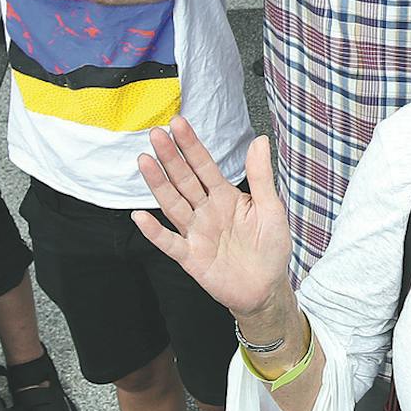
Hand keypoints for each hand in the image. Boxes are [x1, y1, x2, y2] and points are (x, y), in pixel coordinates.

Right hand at [132, 125, 291, 320]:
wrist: (267, 287)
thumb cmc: (270, 247)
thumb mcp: (271, 208)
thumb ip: (261, 176)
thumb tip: (259, 140)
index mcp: (225, 197)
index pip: (204, 165)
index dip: (191, 145)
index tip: (177, 123)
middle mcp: (206, 211)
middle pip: (184, 180)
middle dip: (170, 157)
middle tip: (155, 134)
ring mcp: (196, 234)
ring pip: (173, 205)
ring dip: (158, 184)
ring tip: (144, 161)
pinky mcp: (191, 258)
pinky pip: (170, 243)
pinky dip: (154, 232)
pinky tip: (140, 216)